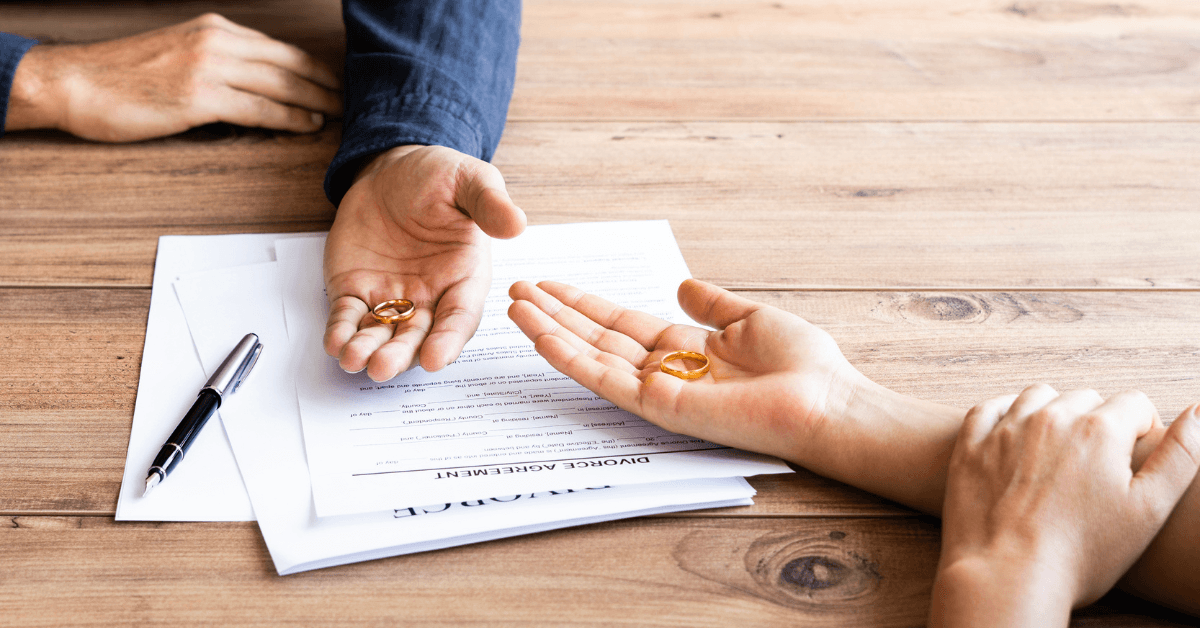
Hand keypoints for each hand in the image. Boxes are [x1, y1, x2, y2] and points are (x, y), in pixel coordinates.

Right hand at [6, 13, 340, 140]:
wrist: (74, 82)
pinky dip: (290, 117)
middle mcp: (216, 41)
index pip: (280, 48)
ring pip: (281, 84)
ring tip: (341, 116)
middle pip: (290, 63)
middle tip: (354, 102)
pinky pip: (259, 108)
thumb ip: (218, 61)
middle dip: (327, 83)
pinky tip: (309, 124)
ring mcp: (208, 67)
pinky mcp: (198, 97)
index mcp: (214, 29)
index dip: (315, 68)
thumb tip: (256, 83)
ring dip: (318, 101)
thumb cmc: (123, 76)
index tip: (338, 83)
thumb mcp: (178, 53)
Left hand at [323, 145, 525, 380]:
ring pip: (382, 334)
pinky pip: (348, 317)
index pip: (460, 318)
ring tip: (353, 359)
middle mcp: (430, 297)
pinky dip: (340, 332)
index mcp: (464, 278)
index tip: (435, 359)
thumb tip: (517, 223)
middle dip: (400, 355)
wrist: (392, 169)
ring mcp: (391, 297)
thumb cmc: (438, 177)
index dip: (448, 341)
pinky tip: (334, 342)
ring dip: (368, 350)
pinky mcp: (356, 290)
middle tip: (383, 367)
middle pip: (417, 337)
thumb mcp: (470, 180)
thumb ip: (490, 203)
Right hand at [505, 279, 866, 462]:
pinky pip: (604, 379)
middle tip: (517, 289)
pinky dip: (569, 357)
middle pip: (596, 338)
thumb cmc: (804, 367)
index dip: (584, 304)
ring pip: (590, 357)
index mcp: (685, 350)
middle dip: (556, 313)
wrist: (826, 403)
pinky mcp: (658, 406)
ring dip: (550, 332)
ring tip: (515, 306)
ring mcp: (657, 389)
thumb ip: (713, 304)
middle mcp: (664, 370)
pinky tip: (541, 335)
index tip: (551, 285)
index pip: (621, 323)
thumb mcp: (752, 319)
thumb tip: (683, 285)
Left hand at [930, 386, 1199, 626]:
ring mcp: (1005, 427)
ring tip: (1059, 449)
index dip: (1142, 429)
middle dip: (1098, 422)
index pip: (1134, 404)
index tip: (1135, 458)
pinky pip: (990, 409)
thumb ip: (1181, 455)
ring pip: (1039, 397)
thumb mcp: (1149, 509)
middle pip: (1086, 399)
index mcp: (1099, 428)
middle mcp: (1051, 416)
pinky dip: (1005, 415)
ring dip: (1053, 412)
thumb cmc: (1083, 552)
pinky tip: (1013, 438)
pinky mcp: (970, 444)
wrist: (1007, 575)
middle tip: (1097, 464)